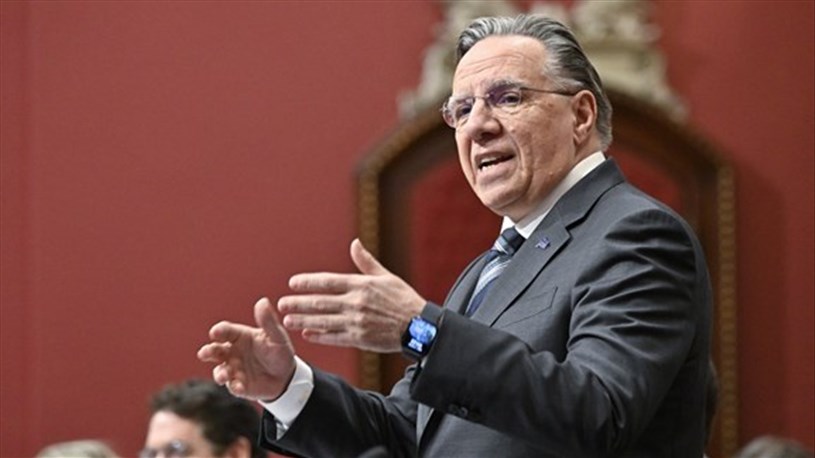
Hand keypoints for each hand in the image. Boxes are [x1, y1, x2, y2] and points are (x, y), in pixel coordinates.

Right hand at [197, 297, 295, 400]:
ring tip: (223, 376)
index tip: (215, 333)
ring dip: (220, 373)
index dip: (218, 331)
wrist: (287, 376)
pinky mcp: (238, 385)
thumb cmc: (279, 351)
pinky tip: (240, 387)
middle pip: (215, 350)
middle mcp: (232, 352)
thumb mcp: (276, 336)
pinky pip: (233, 386)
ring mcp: (233, 369)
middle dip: (208, 352)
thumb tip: (262, 301)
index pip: (225, 331)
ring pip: (220, 370)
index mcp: (239, 336)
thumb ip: (268, 321)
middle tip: (205, 353)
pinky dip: (234, 387)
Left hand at [277, 238, 425, 352]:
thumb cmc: (403, 299)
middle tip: (282, 304)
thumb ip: (366, 262)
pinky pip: (335, 338)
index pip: (328, 281)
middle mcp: (356, 302)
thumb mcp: (386, 276)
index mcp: (362, 285)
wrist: (419, 326)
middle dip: (299, 303)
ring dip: (304, 321)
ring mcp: (357, 321)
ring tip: (287, 321)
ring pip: (324, 321)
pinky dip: (320, 336)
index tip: (293, 283)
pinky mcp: (360, 339)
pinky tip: (307, 335)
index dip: (308, 282)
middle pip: (321, 302)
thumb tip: (354, 243)